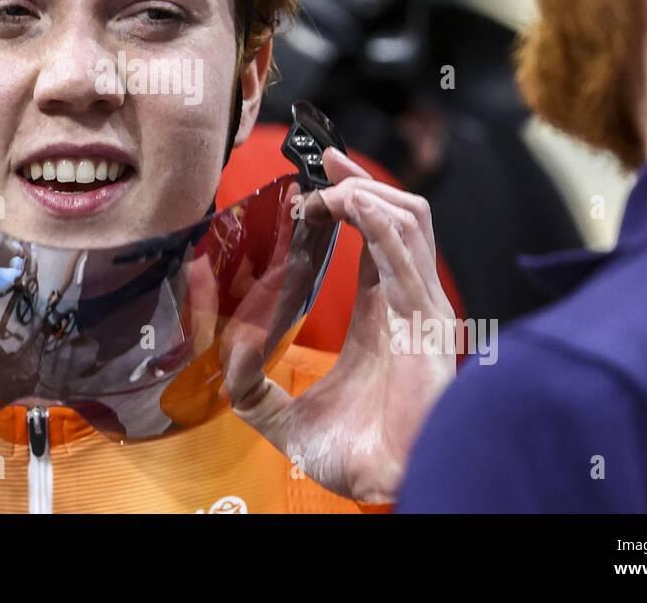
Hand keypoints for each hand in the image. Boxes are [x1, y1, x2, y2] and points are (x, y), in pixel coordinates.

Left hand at [226, 147, 455, 503]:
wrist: (385, 488)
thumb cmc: (352, 457)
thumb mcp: (283, 415)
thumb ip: (252, 384)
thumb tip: (223, 352)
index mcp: (382, 313)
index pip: (375, 235)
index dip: (349, 199)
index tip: (311, 181)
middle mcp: (406, 301)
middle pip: (397, 213)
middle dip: (359, 178)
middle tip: (322, 159)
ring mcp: (420, 307)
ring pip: (409, 219)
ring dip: (365, 191)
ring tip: (325, 188)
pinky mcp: (424, 321)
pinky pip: (406, 254)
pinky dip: (377, 220)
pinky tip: (347, 204)